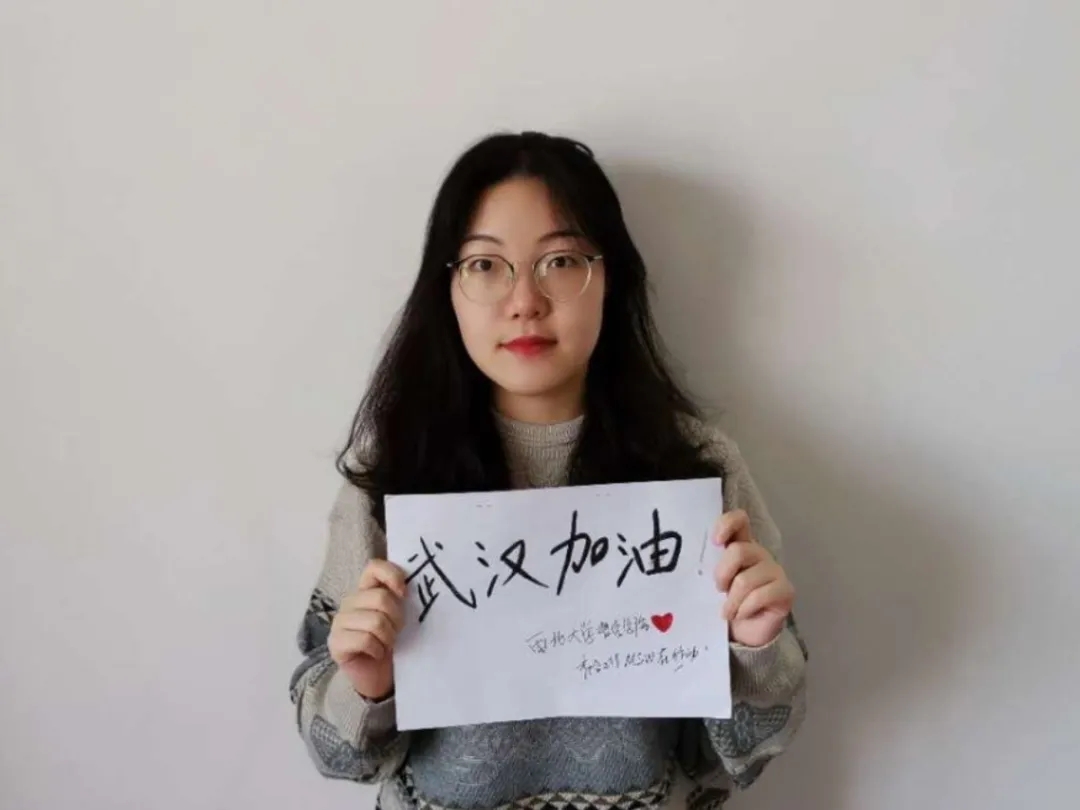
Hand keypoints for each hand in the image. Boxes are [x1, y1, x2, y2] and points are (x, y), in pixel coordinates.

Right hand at [328, 560, 406, 700]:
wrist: (380, 677)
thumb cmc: (392, 644)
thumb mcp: (399, 617)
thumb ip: (400, 598)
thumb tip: (410, 587)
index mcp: (366, 590)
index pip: (374, 567)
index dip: (392, 576)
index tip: (404, 594)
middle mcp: (350, 602)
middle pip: (380, 598)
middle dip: (396, 618)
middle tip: (397, 632)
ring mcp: (340, 622)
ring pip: (375, 621)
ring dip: (388, 637)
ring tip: (387, 644)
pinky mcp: (335, 642)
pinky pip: (364, 640)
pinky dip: (377, 649)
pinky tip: (376, 654)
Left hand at [713, 510, 793, 647]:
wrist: (743, 634)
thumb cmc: (724, 602)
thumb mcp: (710, 582)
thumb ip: (707, 567)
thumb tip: (686, 561)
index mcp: (740, 545)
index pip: (739, 520)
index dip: (727, 524)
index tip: (715, 541)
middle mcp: (759, 553)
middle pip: (739, 551)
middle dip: (722, 574)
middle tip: (718, 590)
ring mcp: (775, 571)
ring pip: (746, 579)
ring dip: (731, 601)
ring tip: (727, 612)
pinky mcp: (786, 590)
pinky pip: (760, 596)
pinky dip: (744, 609)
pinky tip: (741, 615)